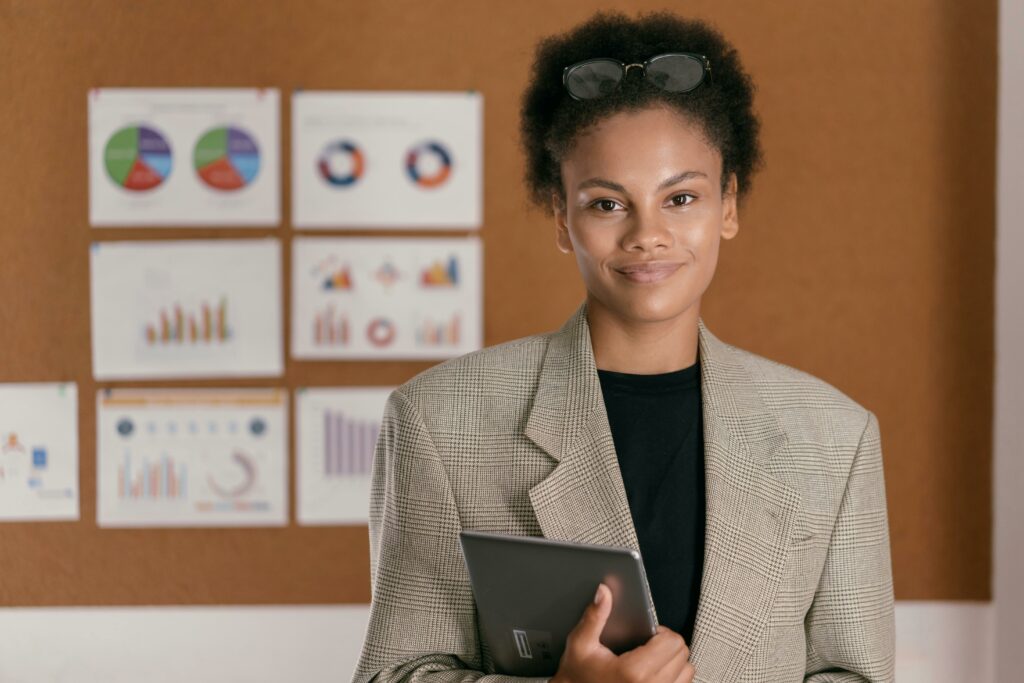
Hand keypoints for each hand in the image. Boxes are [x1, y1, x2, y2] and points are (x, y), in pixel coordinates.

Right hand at [550, 583, 693, 682]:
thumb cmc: (578, 676)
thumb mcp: (581, 644)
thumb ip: (594, 616)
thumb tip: (603, 593)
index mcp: (634, 671)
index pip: (672, 642)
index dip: (661, 631)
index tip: (648, 634)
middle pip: (682, 654)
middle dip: (668, 644)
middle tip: (648, 645)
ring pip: (687, 671)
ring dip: (674, 662)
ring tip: (653, 660)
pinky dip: (674, 677)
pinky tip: (655, 674)